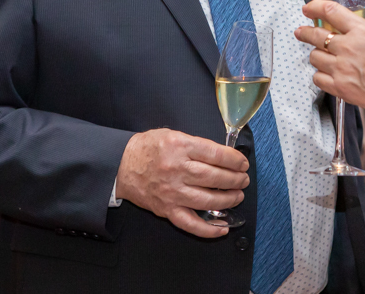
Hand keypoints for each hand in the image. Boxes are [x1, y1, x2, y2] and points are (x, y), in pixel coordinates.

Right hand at [116, 129, 249, 237]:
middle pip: (214, 177)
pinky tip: (223, 228)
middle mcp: (177, 170)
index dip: (234, 160)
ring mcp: (172, 192)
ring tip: (238, 196)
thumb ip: (197, 144)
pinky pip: (191, 224)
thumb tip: (223, 156)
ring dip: (228, 200)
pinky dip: (209, 229)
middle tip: (243, 179)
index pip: (216, 154)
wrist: (121, 166)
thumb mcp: (173, 135)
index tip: (242, 163)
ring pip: (207, 200)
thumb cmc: (148, 148)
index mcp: (180, 147)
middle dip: (235, 179)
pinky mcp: (167, 210)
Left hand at [294, 0, 364, 133]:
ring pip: (314, 57)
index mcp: (362, 31)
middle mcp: (348, 48)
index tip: (309, 8)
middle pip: (315, 35)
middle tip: (301, 31)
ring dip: (315, 54)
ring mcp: (342, 70)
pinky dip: (320, 75)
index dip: (315, 7)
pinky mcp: (342, 89)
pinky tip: (326, 73)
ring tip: (320, 55)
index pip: (330, 12)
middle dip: (305, 31)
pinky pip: (318, 79)